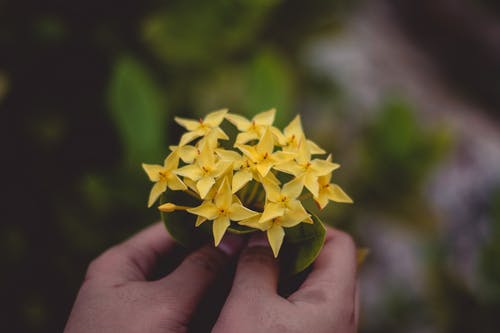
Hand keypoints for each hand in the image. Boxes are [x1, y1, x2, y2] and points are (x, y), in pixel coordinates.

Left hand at [64, 222, 242, 332]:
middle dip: (212, 252)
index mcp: (120, 263)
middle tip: (249, 244)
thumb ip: (201, 269)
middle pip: (176, 255)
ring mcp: (138, 307)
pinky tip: (229, 294)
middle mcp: (128, 280)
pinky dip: (202, 299)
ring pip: (182, 282)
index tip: (238, 219)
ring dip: (211, 277)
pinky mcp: (149, 328)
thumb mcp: (165, 303)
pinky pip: (181, 305)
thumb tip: (233, 239)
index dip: (203, 222)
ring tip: (245, 264)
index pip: (168, 228)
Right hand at [213, 227, 358, 332]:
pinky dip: (285, 292)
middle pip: (330, 264)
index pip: (339, 243)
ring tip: (254, 262)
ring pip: (316, 287)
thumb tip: (258, 235)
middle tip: (262, 240)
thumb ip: (257, 262)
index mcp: (336, 301)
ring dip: (287, 269)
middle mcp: (341, 317)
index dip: (309, 225)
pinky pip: (307, 308)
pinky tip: (256, 290)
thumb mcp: (248, 305)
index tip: (274, 222)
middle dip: (295, 247)